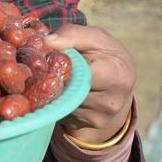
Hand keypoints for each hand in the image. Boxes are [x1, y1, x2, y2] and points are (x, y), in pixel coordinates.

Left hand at [44, 24, 134, 144]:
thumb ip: (73, 35)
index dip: (64, 63)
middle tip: (44, 63)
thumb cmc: (105, 55)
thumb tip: (47, 42)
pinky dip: (53, 98)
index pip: (84, 72)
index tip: (53, 54)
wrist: (117, 85)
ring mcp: (97, 118)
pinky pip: (59, 110)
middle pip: (68, 88)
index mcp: (118, 75)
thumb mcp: (95, 38)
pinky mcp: (83, 126)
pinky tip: (57, 88)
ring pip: (60, 100)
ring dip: (50, 87)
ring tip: (52, 74)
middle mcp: (110, 102)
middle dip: (53, 75)